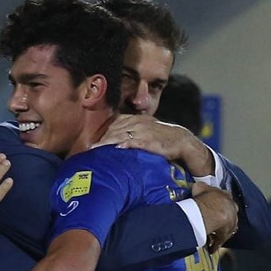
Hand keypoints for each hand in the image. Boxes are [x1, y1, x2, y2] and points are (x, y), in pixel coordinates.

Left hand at [93, 114, 214, 176]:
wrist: (184, 142)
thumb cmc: (161, 140)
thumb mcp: (144, 133)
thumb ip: (129, 135)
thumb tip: (113, 146)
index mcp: (135, 119)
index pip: (114, 123)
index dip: (101, 133)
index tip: (89, 143)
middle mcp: (138, 122)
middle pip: (113, 129)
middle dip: (100, 139)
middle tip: (87, 150)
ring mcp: (144, 130)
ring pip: (121, 134)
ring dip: (107, 142)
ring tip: (95, 150)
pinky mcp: (151, 141)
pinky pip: (135, 141)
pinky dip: (125, 144)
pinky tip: (117, 149)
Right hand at [192, 182, 238, 252]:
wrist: (208, 210)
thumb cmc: (204, 197)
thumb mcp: (200, 187)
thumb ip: (200, 187)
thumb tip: (197, 186)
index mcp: (227, 196)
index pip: (226, 199)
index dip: (219, 204)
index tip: (214, 207)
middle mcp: (232, 208)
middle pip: (230, 213)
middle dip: (224, 217)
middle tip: (215, 222)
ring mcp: (232, 222)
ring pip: (227, 227)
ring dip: (220, 231)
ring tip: (212, 236)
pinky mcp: (227, 233)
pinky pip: (221, 239)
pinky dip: (216, 244)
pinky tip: (211, 248)